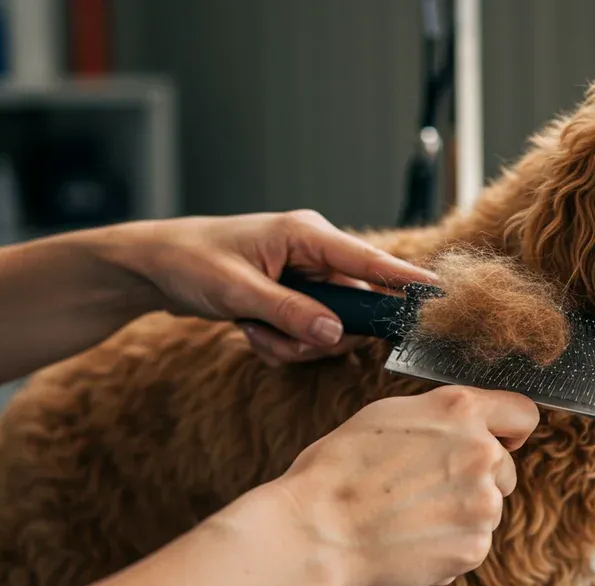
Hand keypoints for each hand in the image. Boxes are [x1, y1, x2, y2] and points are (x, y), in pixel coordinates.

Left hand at [106, 210, 436, 364]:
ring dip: (294, 343)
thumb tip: (337, 335)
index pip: (370, 260)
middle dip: (317, 335)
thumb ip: (291, 313)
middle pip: (352, 307)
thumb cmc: (190, 262)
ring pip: (329, 327)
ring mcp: (304, 276)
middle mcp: (313, 253)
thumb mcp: (238, 291)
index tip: (441, 295)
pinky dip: (282, 342)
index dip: (407, 280)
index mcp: (306, 235)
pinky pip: (307, 332)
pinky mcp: (293, 296)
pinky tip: (251, 333)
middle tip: (277, 339)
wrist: (153, 266)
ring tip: (254, 333)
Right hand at [272, 386, 539, 585]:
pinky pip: (472, 543)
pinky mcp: (474, 547)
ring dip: (460, 513)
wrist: (317, 531)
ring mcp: (482, 503)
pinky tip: (411, 540)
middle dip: (476, 477)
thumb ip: (440, 418)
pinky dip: (448, 546)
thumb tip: (463, 427)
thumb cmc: (338, 470)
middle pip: (505, 466)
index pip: (522, 412)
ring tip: (409, 516)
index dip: (510, 429)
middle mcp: (481, 453)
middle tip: (426, 487)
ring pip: (487, 507)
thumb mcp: (388, 415)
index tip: (501, 440)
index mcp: (459, 410)